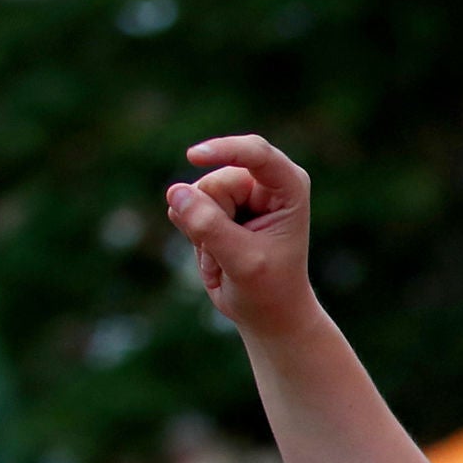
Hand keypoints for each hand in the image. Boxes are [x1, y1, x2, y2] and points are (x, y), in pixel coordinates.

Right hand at [163, 135, 322, 343]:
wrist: (267, 313)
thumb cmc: (268, 289)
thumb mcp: (244, 263)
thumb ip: (211, 227)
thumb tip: (175, 192)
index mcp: (288, 187)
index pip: (256, 154)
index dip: (225, 150)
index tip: (193, 157)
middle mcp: (262, 182)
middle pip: (214, 182)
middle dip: (213, 219)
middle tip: (236, 253)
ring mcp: (236, 191)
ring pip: (193, 194)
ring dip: (202, 231)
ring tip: (229, 255)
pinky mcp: (212, 204)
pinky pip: (181, 206)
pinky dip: (191, 233)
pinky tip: (214, 251)